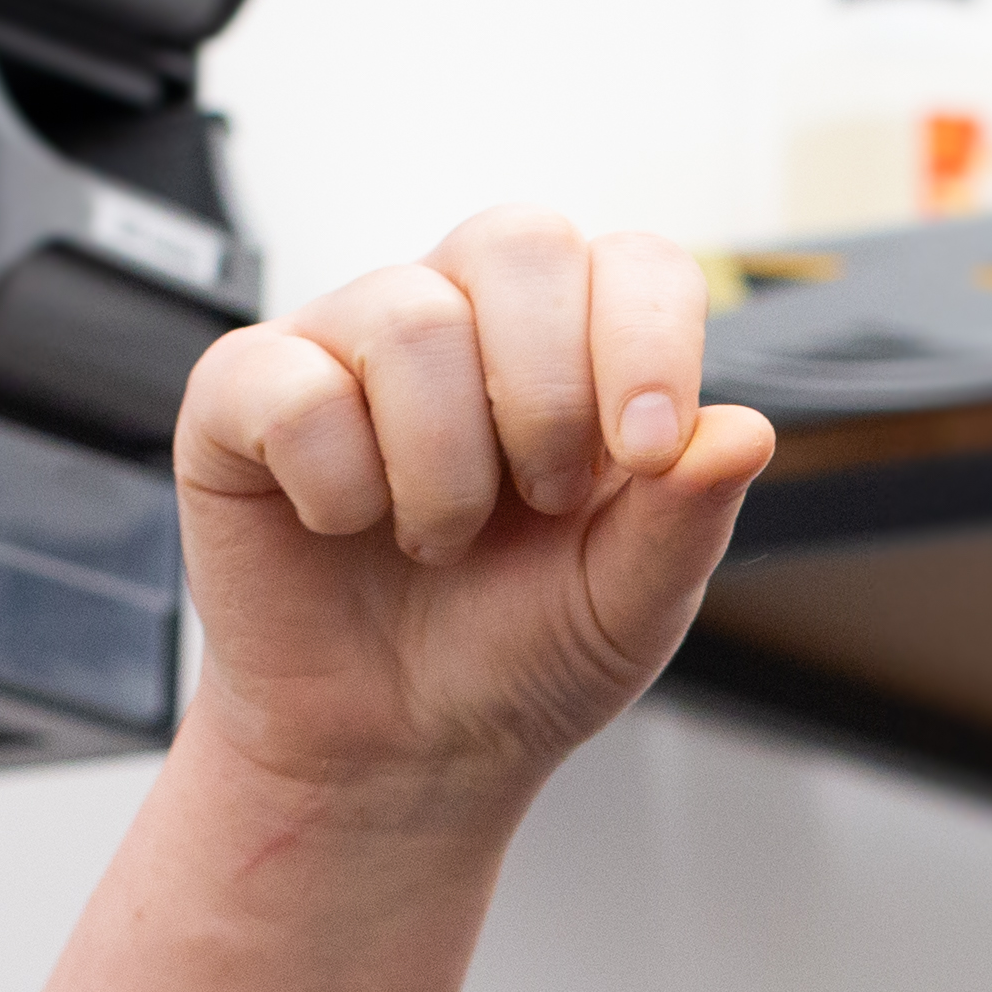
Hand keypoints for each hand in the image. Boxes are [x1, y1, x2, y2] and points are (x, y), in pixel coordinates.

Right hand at [170, 208, 779, 839]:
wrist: (399, 749)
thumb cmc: (518, 656)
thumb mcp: (631, 607)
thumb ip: (688, 518)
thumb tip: (747, 431)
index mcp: (580, 349)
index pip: (634, 262)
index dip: (649, 340)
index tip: (648, 451)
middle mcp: (468, 318)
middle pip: (520, 242)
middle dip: (548, 395)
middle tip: (540, 502)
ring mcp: (351, 342)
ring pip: (410, 317)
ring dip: (444, 469)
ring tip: (439, 540)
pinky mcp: (245, 393)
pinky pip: (293, 385)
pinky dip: (335, 484)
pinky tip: (344, 527)